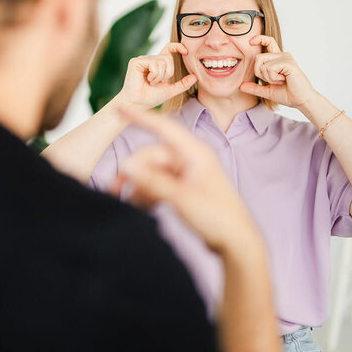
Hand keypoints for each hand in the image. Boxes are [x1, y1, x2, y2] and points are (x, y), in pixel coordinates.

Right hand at [110, 107, 260, 254]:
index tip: (120, 108)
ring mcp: (187, 174)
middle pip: (152, 156)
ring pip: (153, 171)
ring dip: (139, 185)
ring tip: (127, 203)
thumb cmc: (217, 217)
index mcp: (195, 153)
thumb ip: (152, 181)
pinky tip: (140, 207)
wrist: (237, 243)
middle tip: (114, 189)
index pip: (163, 127)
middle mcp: (190, 159)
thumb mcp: (181, 198)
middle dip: (133, 171)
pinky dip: (147, 193)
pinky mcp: (184, 188)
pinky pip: (158, 184)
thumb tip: (126, 166)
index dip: (140, 118)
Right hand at [115, 43, 196, 110]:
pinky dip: (154, 75)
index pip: (168, 49)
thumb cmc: (151, 98)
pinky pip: (154, 63)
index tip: (186, 51)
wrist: (138, 104)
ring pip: (162, 61)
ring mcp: (142, 60)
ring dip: (160, 76)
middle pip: (168, 58)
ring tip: (151, 82)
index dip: (178, 46)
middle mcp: (149, 60)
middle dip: (168, 72)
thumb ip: (183, 84)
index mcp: (157, 64)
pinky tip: (147, 80)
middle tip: (158, 82)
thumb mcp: (171, 90)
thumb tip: (195, 77)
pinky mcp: (136, 62)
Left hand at [239, 35, 317, 109]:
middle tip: (274, 81)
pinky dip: (273, 78)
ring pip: (263, 64)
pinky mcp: (289, 63)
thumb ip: (255, 88)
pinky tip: (284, 80)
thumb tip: (241, 86)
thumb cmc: (288, 95)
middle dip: (260, 73)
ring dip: (268, 77)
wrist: (301, 101)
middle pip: (258, 57)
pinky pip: (270, 68)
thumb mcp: (267, 91)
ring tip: (280, 81)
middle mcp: (282, 55)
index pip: (268, 42)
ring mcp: (286, 58)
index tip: (250, 42)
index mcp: (278, 59)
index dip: (259, 38)